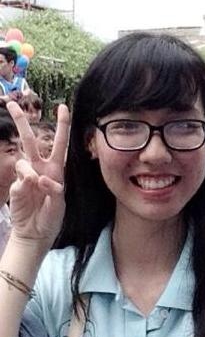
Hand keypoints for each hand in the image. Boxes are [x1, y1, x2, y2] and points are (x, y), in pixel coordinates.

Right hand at [6, 102, 69, 247]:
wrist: (36, 233)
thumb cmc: (51, 217)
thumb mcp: (59, 203)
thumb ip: (52, 189)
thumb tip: (38, 177)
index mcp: (56, 168)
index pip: (60, 142)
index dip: (62, 125)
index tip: (62, 106)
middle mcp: (40, 167)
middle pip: (30, 139)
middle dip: (21, 121)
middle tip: (10, 103)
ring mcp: (26, 175)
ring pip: (23, 158)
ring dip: (30, 171)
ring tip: (37, 185)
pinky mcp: (16, 185)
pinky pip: (21, 178)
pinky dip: (26, 185)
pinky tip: (29, 193)